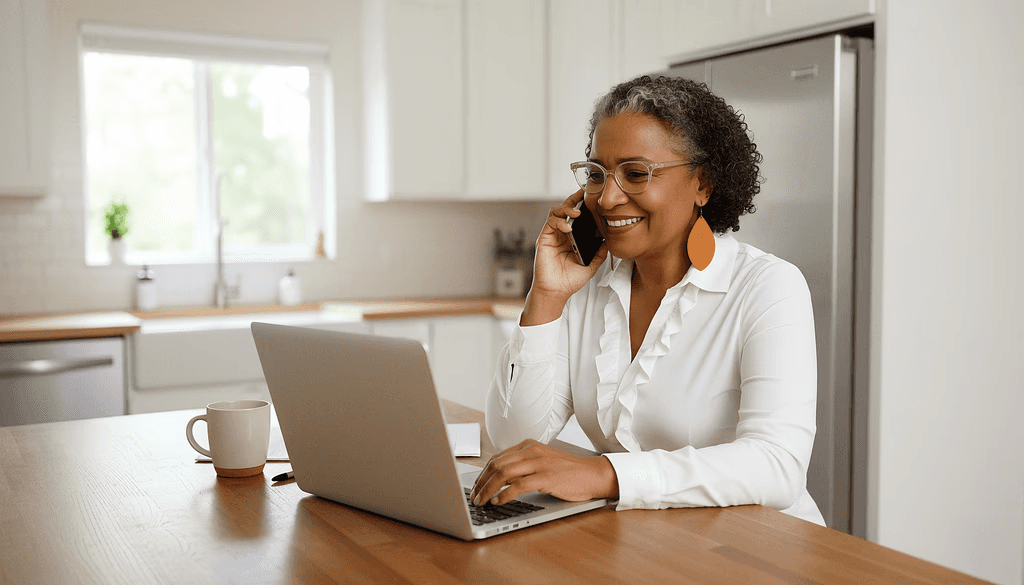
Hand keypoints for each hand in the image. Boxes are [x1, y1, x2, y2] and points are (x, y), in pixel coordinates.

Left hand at [469, 439, 618, 506]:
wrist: (593, 474)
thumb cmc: (568, 471)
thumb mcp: (542, 461)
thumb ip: (522, 465)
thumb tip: (498, 479)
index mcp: (528, 445)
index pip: (497, 457)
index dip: (482, 473)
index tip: (475, 486)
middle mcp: (531, 451)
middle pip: (496, 464)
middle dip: (481, 482)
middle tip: (474, 496)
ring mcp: (539, 463)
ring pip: (503, 473)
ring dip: (488, 489)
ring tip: (482, 501)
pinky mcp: (546, 477)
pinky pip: (518, 485)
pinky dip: (504, 494)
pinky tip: (498, 501)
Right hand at [528, 190, 609, 304]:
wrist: (556, 291)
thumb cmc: (570, 280)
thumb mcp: (591, 265)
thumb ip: (599, 253)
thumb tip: (609, 240)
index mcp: (572, 237)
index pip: (577, 216)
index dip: (582, 205)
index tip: (592, 197)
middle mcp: (561, 234)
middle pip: (566, 209)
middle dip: (574, 200)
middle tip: (584, 195)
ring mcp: (552, 235)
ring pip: (556, 212)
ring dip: (566, 209)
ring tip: (577, 213)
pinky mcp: (544, 239)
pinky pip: (550, 223)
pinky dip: (559, 222)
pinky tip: (568, 227)